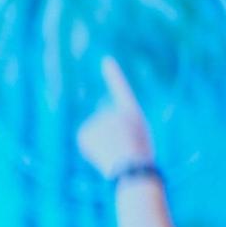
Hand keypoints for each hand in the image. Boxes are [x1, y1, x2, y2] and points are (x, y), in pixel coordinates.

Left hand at [76, 57, 156, 177]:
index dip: (114, 75)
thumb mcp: (139, 138)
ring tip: (114, 151)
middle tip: (122, 148)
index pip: (121, 88)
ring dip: (101, 144)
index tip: (106, 60)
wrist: (132, 166)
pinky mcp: (85, 130)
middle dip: (110, 136)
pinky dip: (90, 149)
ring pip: (96, 132)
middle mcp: (113, 111)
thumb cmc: (140, 155)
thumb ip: (123, 128)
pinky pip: (86, 140)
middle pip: (106, 123)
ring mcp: (98, 119)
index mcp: (131, 111)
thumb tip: (106, 134)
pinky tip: (101, 153)